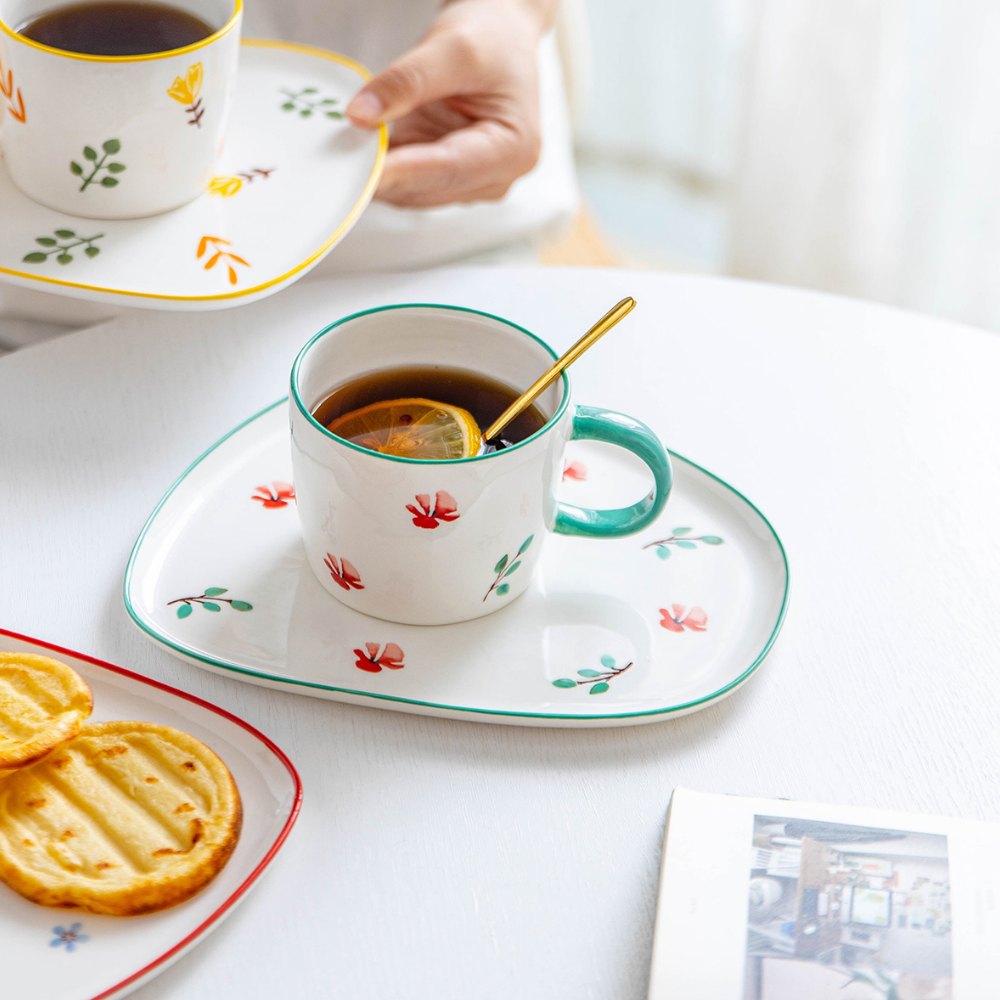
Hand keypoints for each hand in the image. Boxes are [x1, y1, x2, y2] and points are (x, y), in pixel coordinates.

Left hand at [346, 0, 554, 207]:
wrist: (501, 37)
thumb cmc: (493, 41)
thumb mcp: (452, 48)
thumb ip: (406, 82)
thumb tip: (362, 115)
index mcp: (513, 150)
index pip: (447, 169)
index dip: (400, 173)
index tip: (359, 174)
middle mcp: (495, 177)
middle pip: (427, 189)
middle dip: (383, 175)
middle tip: (336, 159)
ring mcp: (470, 182)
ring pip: (412, 194)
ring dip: (379, 175)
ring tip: (345, 150)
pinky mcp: (446, 179)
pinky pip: (407, 183)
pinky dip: (383, 169)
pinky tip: (361, 151)